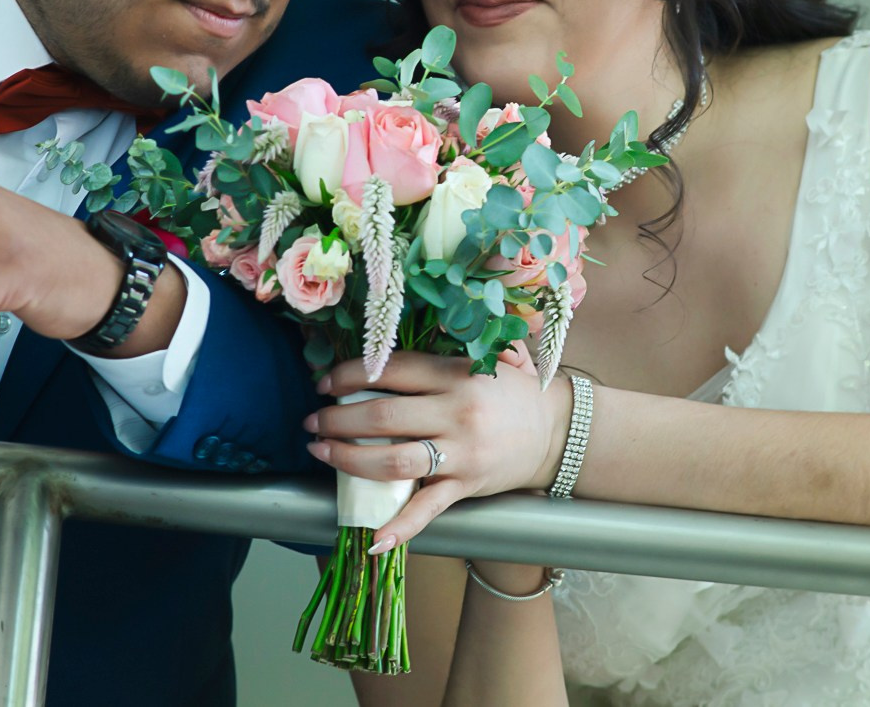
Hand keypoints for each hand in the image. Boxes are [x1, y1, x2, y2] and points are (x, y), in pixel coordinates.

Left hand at [304, 343, 570, 550]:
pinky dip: (400, 527)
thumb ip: (452, 341)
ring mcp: (461, 453)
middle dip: (337, 419)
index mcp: (457, 374)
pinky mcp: (466, 486)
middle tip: (312, 421)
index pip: (392, 370)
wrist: (557, 431)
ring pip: (394, 459)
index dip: (349, 375)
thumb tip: (404, 329)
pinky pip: (428, 509)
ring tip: (322, 452)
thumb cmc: (514, 391)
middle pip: (383, 415)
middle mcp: (456, 413)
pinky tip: (373, 539)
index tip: (324, 383)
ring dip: (349, 458)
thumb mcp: (488, 356)